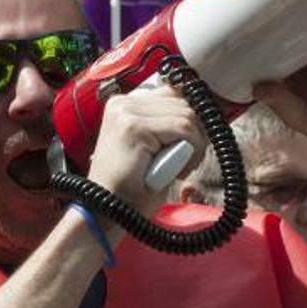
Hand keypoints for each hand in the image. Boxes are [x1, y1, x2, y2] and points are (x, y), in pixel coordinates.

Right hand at [87, 86, 204, 217]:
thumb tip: (201, 110)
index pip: (174, 94)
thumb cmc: (131, 187)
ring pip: (188, 115)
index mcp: (124, 104)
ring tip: (178, 168)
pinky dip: (192, 152)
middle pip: (184, 103)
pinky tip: (178, 170)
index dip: (192, 118)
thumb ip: (167, 124)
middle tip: (185, 163)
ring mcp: (126, 113)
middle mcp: (122, 102)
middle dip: (196, 134)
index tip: (194, 143)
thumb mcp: (152, 147)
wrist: (105, 213)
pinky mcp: (134, 128)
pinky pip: (184, 129)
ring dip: (195, 146)